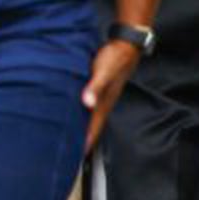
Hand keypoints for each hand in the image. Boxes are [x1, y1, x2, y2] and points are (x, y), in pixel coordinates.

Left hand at [81, 38, 141, 153]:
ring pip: (91, 115)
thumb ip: (95, 87)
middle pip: (93, 124)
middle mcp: (104, 100)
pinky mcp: (100, 86)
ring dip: (83, 126)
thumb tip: (87, 103)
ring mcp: (103, 94)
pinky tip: (77, 112)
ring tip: (72, 138)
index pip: (94, 126)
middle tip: (72, 152)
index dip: (86, 140)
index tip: (77, 155)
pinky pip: (90, 104)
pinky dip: (83, 111)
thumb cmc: (115, 56)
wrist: (126, 44)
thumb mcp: (104, 71)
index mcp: (105, 100)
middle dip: (84, 138)